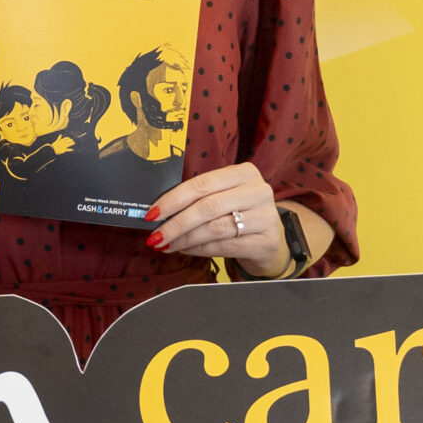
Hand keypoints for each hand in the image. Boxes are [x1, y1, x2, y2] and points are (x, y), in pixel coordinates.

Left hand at [148, 162, 290, 275]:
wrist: (270, 239)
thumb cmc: (239, 213)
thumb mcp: (224, 196)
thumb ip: (199, 198)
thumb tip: (158, 211)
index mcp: (244, 173)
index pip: (202, 184)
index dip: (174, 199)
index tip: (152, 213)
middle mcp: (258, 191)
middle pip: (208, 207)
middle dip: (176, 223)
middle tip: (155, 235)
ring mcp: (265, 217)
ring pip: (215, 229)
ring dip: (185, 239)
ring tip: (166, 244)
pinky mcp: (266, 241)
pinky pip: (223, 246)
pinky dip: (199, 249)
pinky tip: (184, 250)